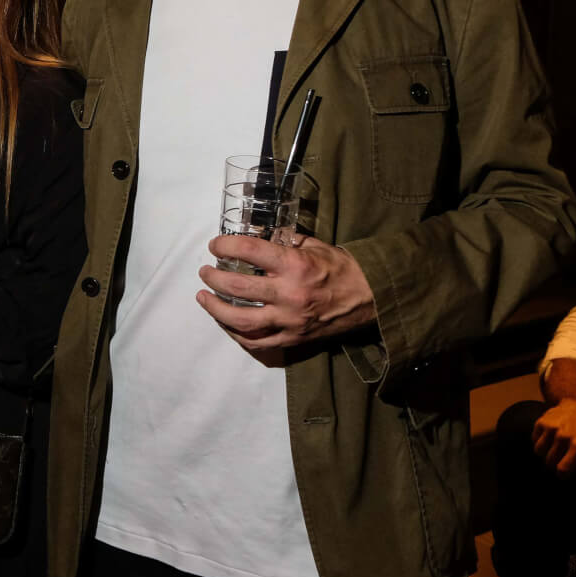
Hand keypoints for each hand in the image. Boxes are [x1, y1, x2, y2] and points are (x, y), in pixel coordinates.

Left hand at [198, 234, 376, 350]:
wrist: (371, 298)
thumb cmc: (342, 268)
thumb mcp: (314, 245)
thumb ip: (284, 241)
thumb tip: (257, 235)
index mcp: (294, 265)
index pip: (248, 251)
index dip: (225, 246)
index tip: (214, 246)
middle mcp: (289, 294)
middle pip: (237, 287)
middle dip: (213, 278)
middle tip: (205, 271)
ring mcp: (289, 321)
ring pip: (241, 320)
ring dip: (216, 309)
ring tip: (204, 298)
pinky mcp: (292, 339)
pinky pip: (257, 342)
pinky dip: (236, 333)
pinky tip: (226, 322)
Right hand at [532, 399, 575, 479]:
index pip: (562, 470)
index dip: (561, 474)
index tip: (563, 470)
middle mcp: (564, 437)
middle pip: (549, 462)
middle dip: (552, 464)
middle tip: (557, 458)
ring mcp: (552, 429)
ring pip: (539, 452)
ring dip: (544, 453)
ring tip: (550, 449)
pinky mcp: (541, 422)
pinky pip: (534, 440)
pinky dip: (538, 442)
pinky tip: (546, 439)